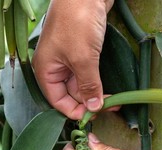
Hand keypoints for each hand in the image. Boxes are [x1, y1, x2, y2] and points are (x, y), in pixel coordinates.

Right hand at [32, 0, 114, 119]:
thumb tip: (94, 108)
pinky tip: (110, 88)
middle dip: (88, 102)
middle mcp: (55, 67)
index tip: (94, 116)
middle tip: (110, 108)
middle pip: (70, 94)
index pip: (57, 101)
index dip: (74, 111)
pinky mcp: (81, 51)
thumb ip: (88, 85)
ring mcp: (68, 59)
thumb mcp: (83, 58)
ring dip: (96, 93)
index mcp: (46, 70)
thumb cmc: (77, 21)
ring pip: (81, 84)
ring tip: (115, 100)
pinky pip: (88, 73)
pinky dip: (98, 81)